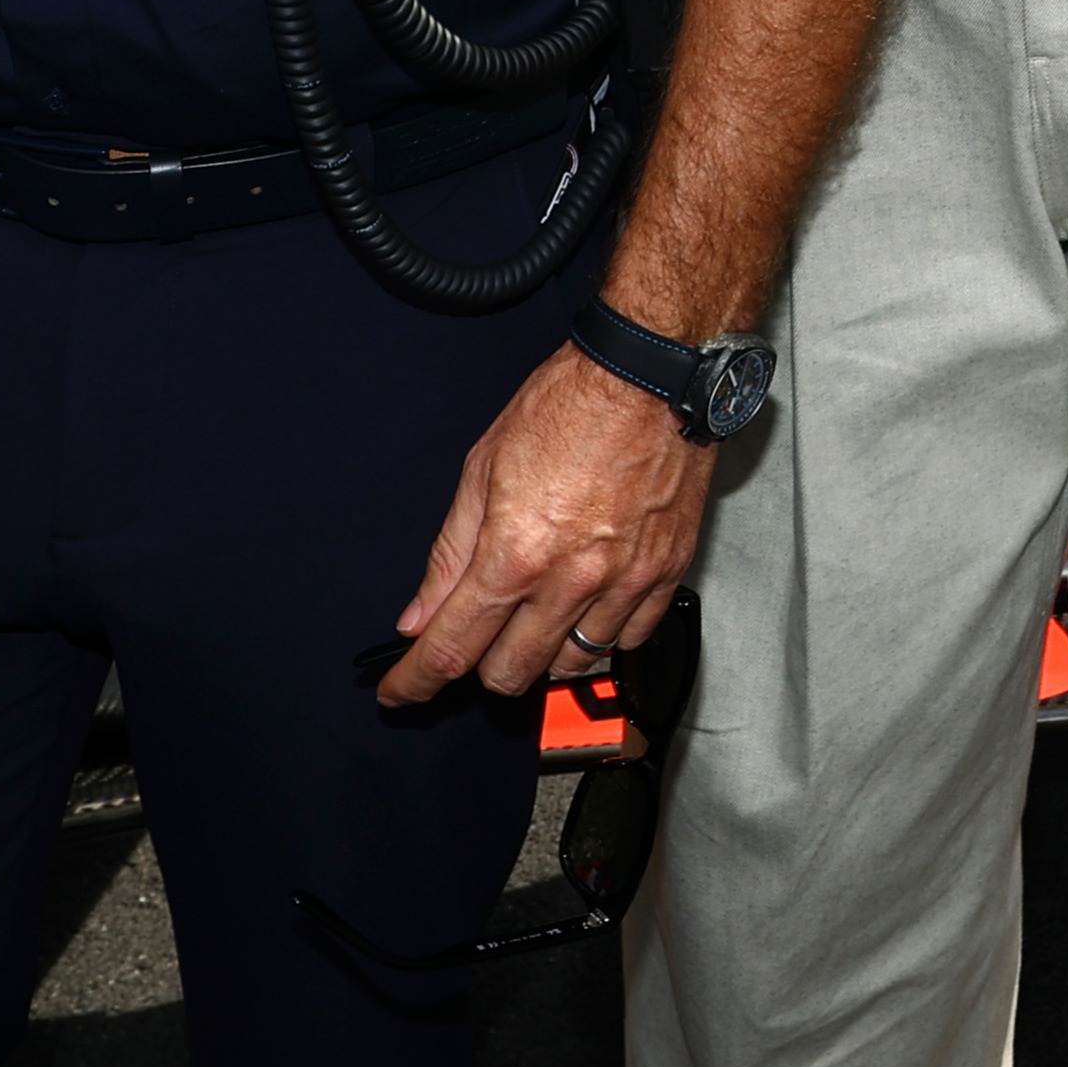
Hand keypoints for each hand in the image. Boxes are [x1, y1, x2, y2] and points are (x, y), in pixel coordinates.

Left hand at [378, 338, 710, 706]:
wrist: (649, 375)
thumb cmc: (569, 404)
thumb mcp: (482, 468)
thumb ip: (449, 553)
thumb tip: (419, 613)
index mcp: (514, 553)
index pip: (452, 648)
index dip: (418, 681)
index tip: (403, 692)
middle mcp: (569, 580)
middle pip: (511, 673)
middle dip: (480, 666)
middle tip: (474, 637)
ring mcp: (622, 583)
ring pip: (570, 666)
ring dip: (540, 654)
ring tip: (531, 618)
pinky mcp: (664, 575)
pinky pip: (627, 642)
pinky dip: (599, 638)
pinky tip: (583, 610)